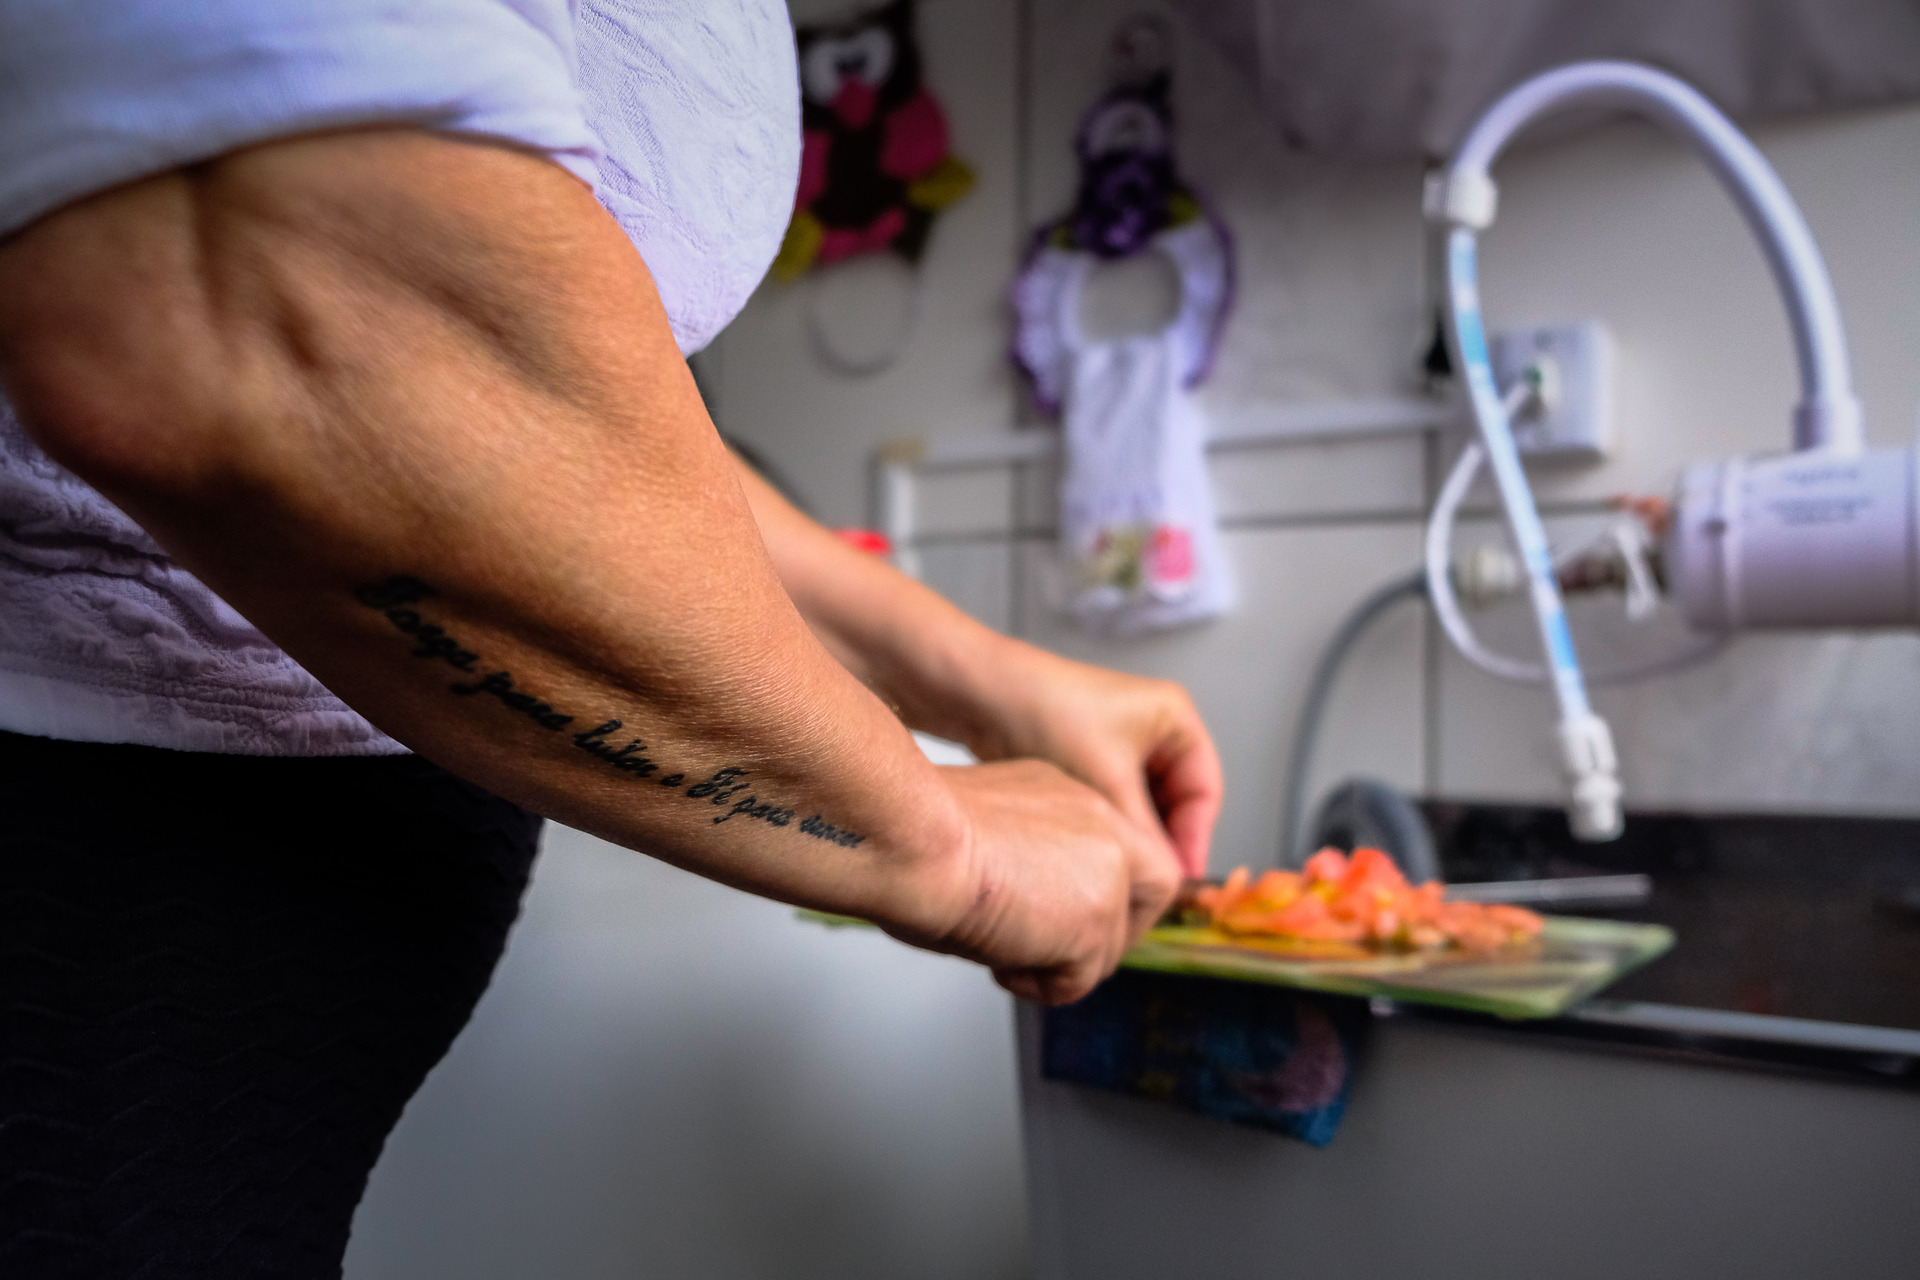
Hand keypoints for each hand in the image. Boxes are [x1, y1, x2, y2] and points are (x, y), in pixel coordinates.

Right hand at [891, 760, 1181, 1004]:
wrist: (910, 835)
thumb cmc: (913, 831)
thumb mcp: (982, 829)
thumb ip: (1022, 859)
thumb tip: (1021, 911)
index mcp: (1064, 792)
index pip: (1113, 845)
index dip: (1097, 889)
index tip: (1058, 916)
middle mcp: (1098, 820)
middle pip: (1150, 883)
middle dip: (1109, 931)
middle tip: (1053, 952)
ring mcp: (1107, 870)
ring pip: (1108, 946)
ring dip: (1057, 963)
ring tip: (998, 948)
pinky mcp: (1095, 920)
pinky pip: (1077, 980)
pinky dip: (1037, 985)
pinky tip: (997, 959)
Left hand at [962, 645, 1222, 879]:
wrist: (980, 696)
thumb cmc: (1046, 717)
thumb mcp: (1107, 784)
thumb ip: (1144, 836)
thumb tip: (1167, 882)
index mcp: (1174, 717)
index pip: (1204, 792)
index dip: (1196, 839)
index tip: (1179, 879)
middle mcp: (1153, 726)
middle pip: (1177, 801)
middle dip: (1165, 841)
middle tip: (1152, 884)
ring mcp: (1120, 741)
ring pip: (1145, 805)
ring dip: (1136, 837)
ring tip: (1123, 873)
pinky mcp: (1089, 755)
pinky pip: (1116, 801)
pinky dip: (1113, 826)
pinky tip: (1098, 853)